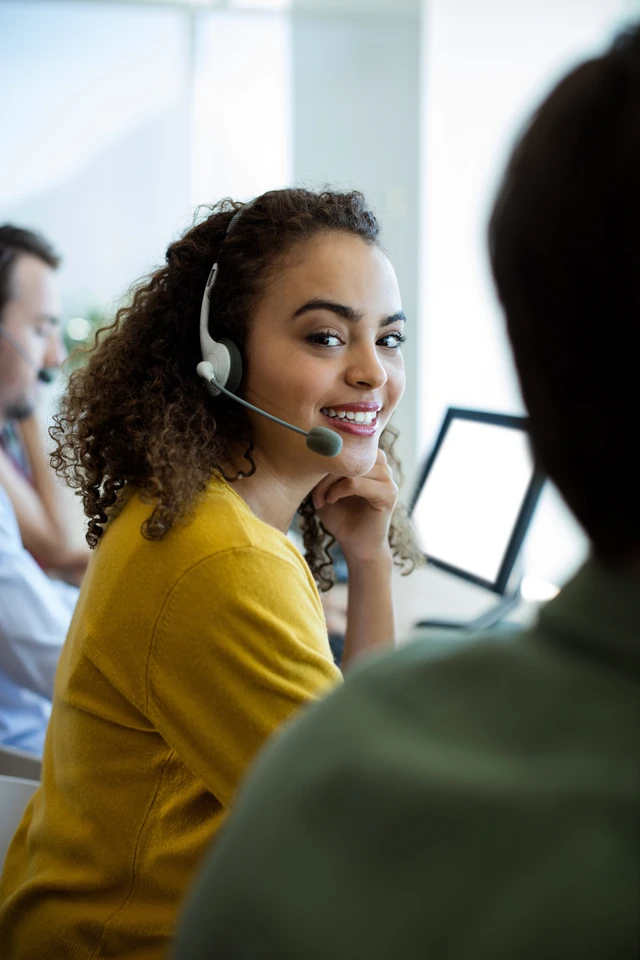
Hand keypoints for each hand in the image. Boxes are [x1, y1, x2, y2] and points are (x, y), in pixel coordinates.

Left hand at [311, 449, 397, 566]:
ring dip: (330, 482)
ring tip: (322, 498)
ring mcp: (387, 478)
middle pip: (347, 454)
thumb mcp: (326, 488)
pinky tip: (331, 501)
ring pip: (351, 467)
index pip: (344, 444)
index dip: (324, 459)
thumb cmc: (341, 516)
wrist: (356, 545)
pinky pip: (356, 483)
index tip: (310, 478)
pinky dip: (339, 491)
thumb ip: (324, 469)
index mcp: (368, 459)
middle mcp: (381, 464)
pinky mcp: (388, 494)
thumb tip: (313, 450)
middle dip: (325, 472)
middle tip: (315, 493)